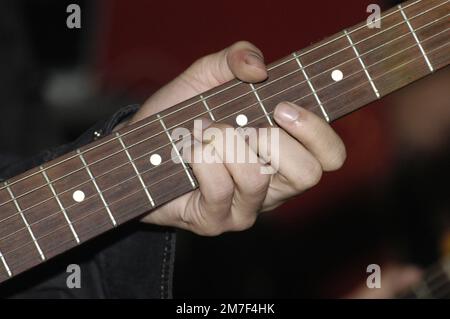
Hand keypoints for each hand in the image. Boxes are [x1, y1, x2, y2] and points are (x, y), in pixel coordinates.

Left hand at [129, 41, 345, 235]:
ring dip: (225, 143)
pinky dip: (200, 158)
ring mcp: (245, 209)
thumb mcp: (207, 76)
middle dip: (271, 139)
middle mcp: (273, 186)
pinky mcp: (215, 221)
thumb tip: (260, 68)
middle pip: (308, 174)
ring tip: (203, 131)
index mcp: (285, 154)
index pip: (330, 156)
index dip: (316, 131)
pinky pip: (219, 188)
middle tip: (243, 124)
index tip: (281, 107)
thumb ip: (235, 58)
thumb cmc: (180, 116)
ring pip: (256, 179)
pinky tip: (188, 150)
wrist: (139, 148)